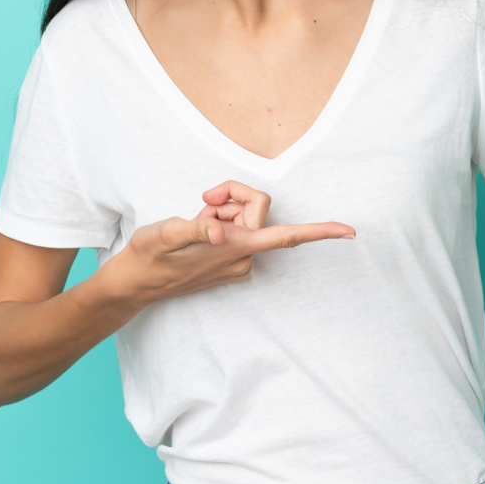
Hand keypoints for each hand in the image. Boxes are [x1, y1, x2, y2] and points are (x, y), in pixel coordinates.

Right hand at [112, 181, 353, 305]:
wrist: (134, 284)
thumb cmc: (148, 256)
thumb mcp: (165, 234)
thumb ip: (195, 228)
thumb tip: (219, 230)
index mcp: (235, 249)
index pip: (286, 237)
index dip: (321, 232)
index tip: (350, 232)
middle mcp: (244, 257)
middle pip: (258, 209)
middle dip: (231, 199)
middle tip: (202, 204)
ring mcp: (239, 261)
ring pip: (245, 218)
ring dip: (221, 212)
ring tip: (195, 225)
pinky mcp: (231, 261)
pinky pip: (237, 230)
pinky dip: (219, 223)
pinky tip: (199, 235)